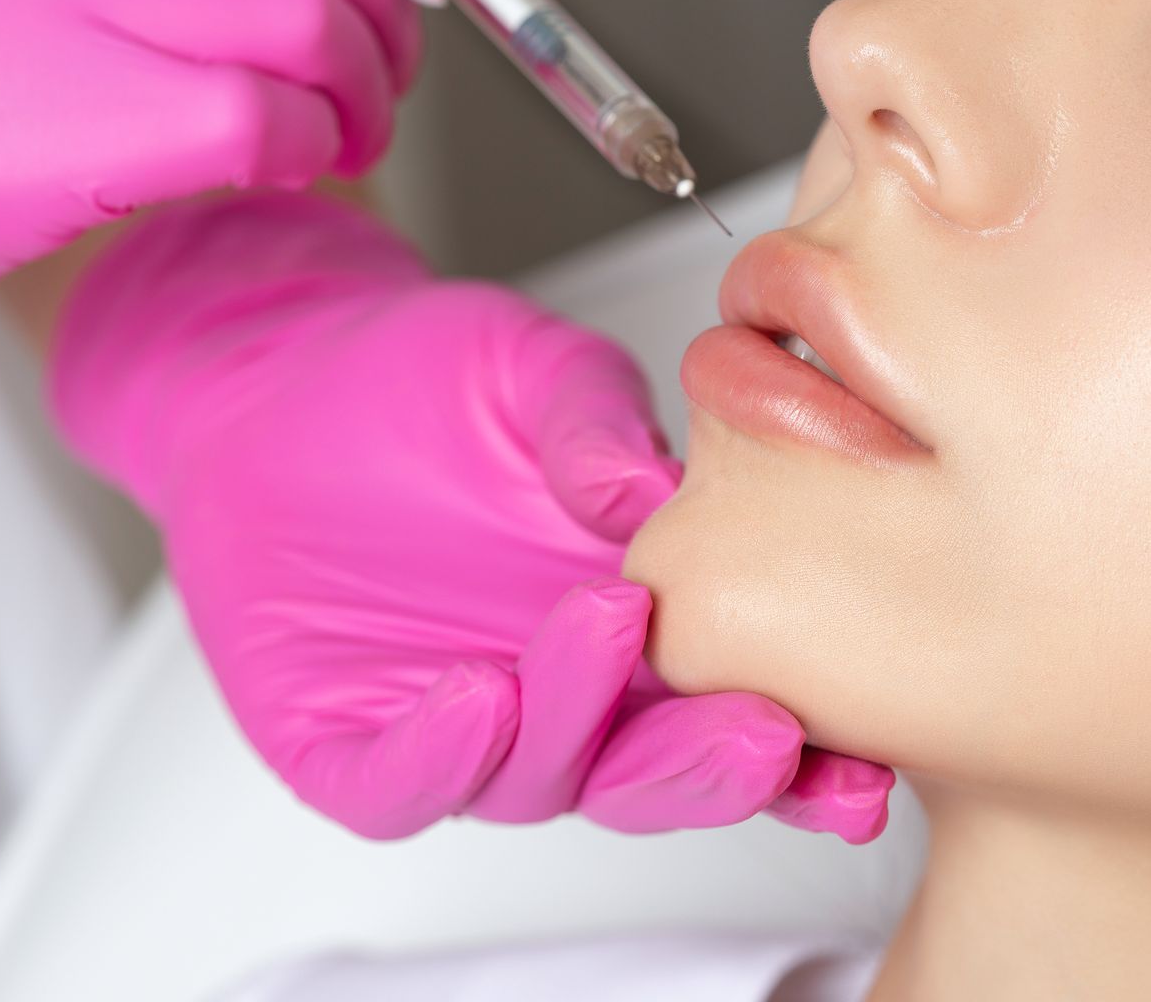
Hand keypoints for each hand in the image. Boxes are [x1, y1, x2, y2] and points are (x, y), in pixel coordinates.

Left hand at [50, 193, 893, 842]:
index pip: (737, 711)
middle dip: (712, 767)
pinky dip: (438, 757)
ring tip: (603, 629)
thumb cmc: (426, 382)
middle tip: (760, 728)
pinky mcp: (349, 745)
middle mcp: (565, 696)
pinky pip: (396, 781)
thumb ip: (599, 424)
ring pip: (543, 780)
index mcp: (644, 626)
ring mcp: (463, 729)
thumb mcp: (539, 370)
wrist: (281, 381)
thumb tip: (655, 490)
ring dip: (583, 726)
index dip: (811, 754)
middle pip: (656, 777)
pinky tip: (474, 700)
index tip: (869, 757)